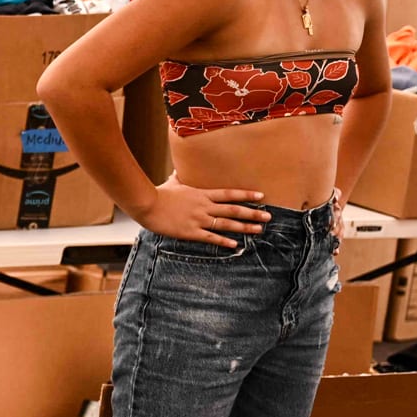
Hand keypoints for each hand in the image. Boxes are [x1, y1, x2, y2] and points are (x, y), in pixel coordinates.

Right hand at [138, 182, 267, 248]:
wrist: (148, 204)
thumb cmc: (159, 194)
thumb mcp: (173, 183)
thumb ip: (180, 179)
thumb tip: (179, 172)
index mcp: (202, 194)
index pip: (229, 194)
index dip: (246, 195)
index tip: (261, 196)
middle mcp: (204, 207)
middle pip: (234, 209)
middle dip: (253, 213)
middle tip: (268, 217)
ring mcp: (199, 219)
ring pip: (226, 224)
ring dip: (244, 227)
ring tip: (258, 230)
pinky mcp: (190, 232)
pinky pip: (211, 237)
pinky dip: (223, 241)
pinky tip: (234, 244)